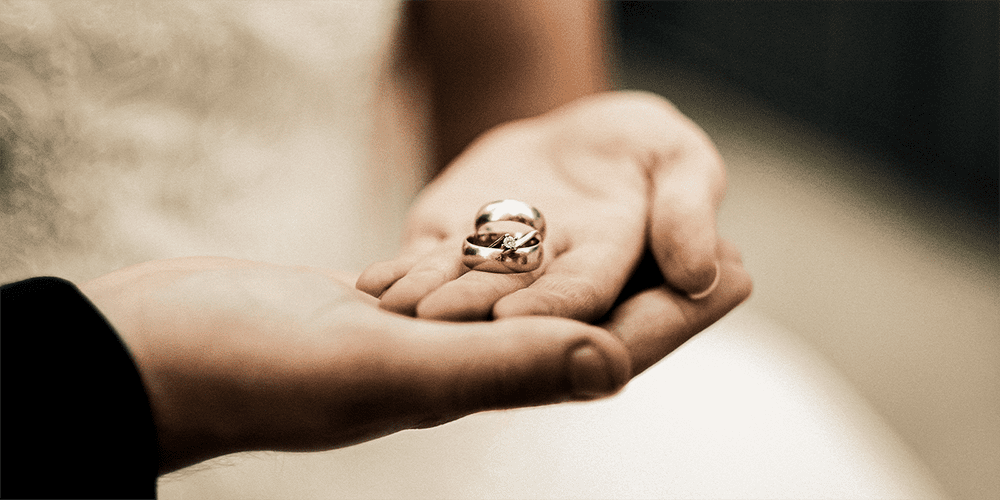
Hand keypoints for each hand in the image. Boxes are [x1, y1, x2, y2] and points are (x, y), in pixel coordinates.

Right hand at [80, 251, 748, 474]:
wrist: (156, 354)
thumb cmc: (253, 371)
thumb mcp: (384, 366)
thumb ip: (498, 366)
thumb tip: (608, 365)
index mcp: (471, 385)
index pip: (598, 350)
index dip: (676, 317)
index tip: (740, 274)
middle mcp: (457, 368)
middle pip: (578, 324)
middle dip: (648, 289)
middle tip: (712, 246)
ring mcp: (419, 340)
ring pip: (529, 302)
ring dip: (587, 268)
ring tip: (638, 231)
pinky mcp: (381, 311)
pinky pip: (470, 283)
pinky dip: (513, 256)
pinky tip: (531, 237)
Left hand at [357, 91, 727, 321]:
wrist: (574, 138)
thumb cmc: (639, 150)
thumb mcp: (679, 162)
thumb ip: (689, 209)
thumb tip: (704, 274)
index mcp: (612, 269)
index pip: (587, 297)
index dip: (555, 308)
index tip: (519, 317)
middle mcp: (549, 285)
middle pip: (513, 304)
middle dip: (476, 315)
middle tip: (437, 321)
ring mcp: (496, 276)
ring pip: (462, 292)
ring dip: (430, 302)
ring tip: (395, 306)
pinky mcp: (453, 255)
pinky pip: (427, 269)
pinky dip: (402, 277)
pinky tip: (374, 284)